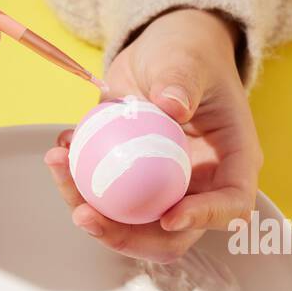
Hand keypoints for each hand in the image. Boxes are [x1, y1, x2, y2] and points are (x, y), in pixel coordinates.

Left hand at [43, 8, 262, 262]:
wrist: (161, 54)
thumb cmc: (188, 53)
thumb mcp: (187, 58)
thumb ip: (181, 79)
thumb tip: (172, 107)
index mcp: (233, 161)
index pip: (232, 204)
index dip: (205, 219)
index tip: (169, 216)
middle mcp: (202, 185)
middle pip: (174, 234)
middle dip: (129, 237)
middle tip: (85, 215)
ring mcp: (164, 189)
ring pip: (131, 224)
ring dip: (90, 210)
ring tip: (58, 165)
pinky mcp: (132, 185)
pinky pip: (105, 200)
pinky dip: (77, 183)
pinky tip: (60, 151)